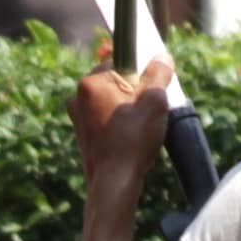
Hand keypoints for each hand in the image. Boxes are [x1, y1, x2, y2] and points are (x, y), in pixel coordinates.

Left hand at [67, 59, 173, 193]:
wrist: (113, 183)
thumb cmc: (132, 140)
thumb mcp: (154, 101)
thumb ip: (159, 74)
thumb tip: (162, 57)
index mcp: (91, 83)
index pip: (121, 63)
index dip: (141, 77)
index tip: (150, 93)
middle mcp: (78, 98)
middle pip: (116, 84)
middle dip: (134, 95)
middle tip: (147, 113)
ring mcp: (78, 118)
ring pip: (112, 103)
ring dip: (127, 112)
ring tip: (140, 130)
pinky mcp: (82, 136)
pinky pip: (106, 121)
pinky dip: (119, 126)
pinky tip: (130, 141)